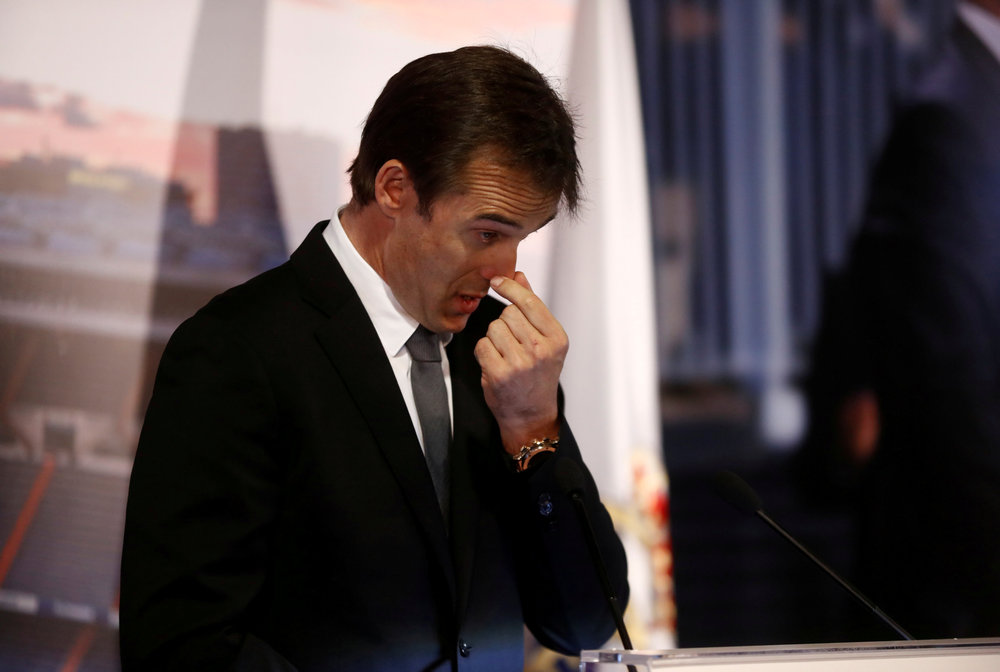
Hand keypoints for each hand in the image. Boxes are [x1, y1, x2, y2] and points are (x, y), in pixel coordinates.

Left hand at [474, 272, 567, 454]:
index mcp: (556, 338)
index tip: (497, 280)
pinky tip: (495, 364)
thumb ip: (532, 307)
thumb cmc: (538, 375)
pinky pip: (482, 345)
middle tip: (513, 343)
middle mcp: (541, 349)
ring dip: (494, 338)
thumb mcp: (545, 341)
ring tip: (506, 355)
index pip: (529, 302)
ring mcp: (520, 363)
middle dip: (505, 323)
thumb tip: (519, 275)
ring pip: (493, 328)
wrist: (531, 414)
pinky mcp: (500, 374)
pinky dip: (484, 352)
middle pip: (508, 313)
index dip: (510, 287)